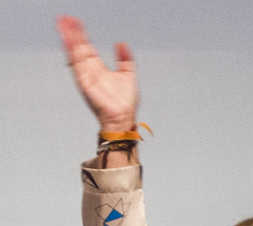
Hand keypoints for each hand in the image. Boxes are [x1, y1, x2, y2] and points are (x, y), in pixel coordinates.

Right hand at [57, 16, 138, 133]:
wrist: (123, 118)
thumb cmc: (124, 101)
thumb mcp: (128, 74)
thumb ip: (125, 58)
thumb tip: (121, 43)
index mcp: (98, 68)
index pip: (86, 47)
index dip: (81, 34)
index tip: (74, 22)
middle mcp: (89, 70)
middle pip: (78, 47)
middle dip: (71, 33)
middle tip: (64, 18)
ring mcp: (86, 76)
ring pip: (75, 54)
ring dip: (68, 39)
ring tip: (62, 25)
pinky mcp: (85, 83)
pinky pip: (76, 66)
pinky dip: (72, 54)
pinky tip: (68, 43)